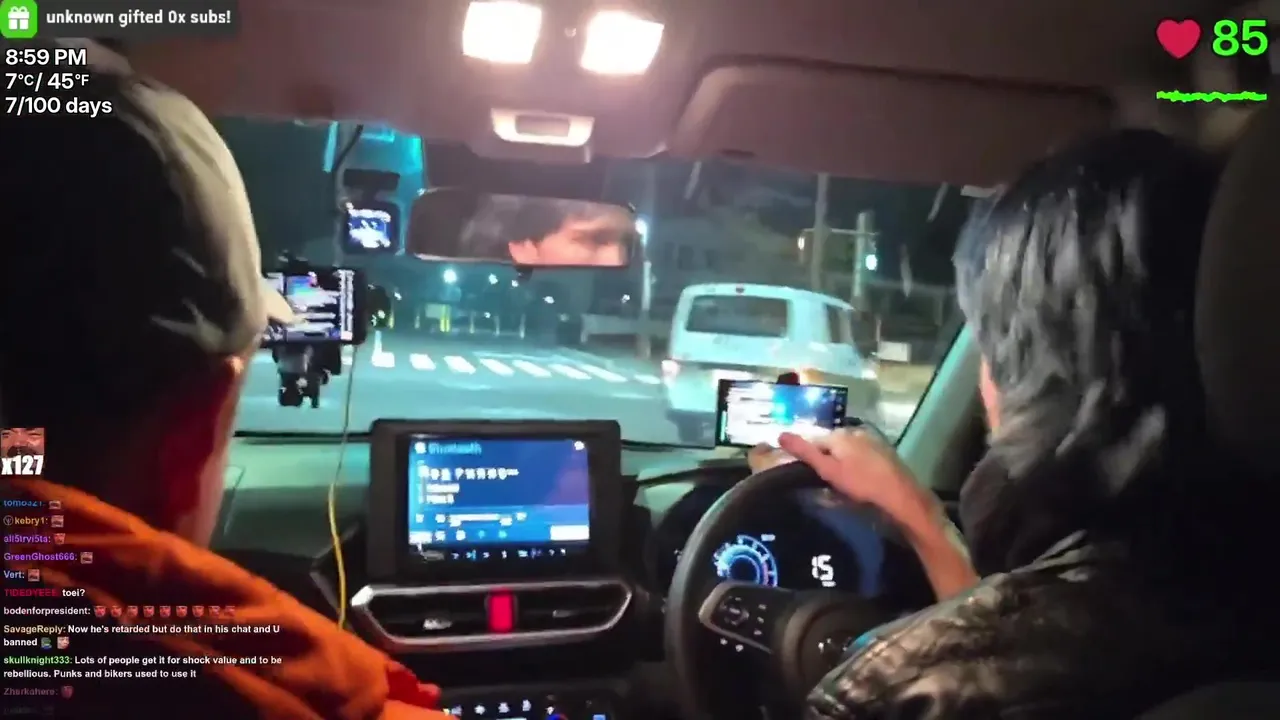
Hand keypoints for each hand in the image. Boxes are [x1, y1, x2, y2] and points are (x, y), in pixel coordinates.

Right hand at [747, 427, 937, 536]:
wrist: (901, 498)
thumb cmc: (861, 485)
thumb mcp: (829, 471)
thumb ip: (805, 452)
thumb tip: (780, 434)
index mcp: (840, 434)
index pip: (814, 440)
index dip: (807, 457)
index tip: (804, 474)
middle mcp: (856, 431)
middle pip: (832, 443)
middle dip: (825, 458)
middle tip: (822, 481)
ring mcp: (872, 441)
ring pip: (847, 450)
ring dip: (841, 461)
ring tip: (840, 483)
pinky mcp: (884, 453)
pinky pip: (862, 456)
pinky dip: (856, 465)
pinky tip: (859, 481)